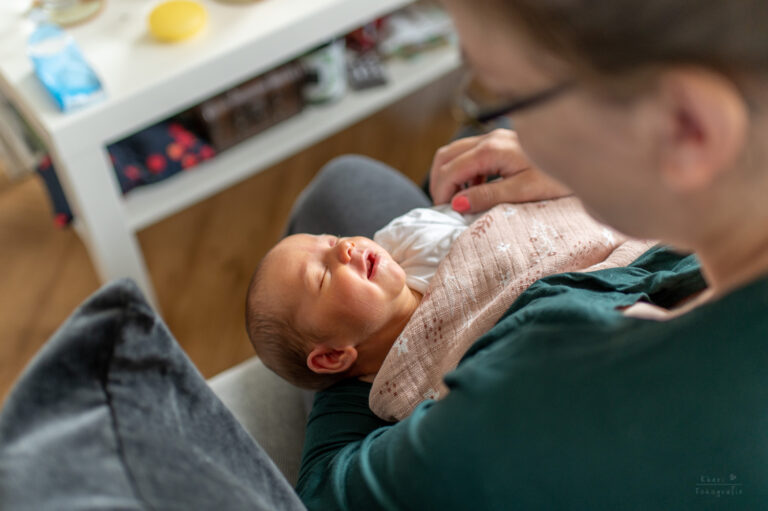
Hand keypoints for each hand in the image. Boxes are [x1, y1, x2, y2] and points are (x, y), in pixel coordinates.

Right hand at [429, 129, 571, 213]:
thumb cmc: (558, 176)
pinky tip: (475, 189)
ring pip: (455, 152)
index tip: (443, 212)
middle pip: (446, 155)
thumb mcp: (522, 191)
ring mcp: (495, 137)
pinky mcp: (502, 142)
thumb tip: (457, 203)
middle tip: (444, 206)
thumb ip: (487, 196)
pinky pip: (471, 154)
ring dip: (450, 175)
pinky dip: (464, 171)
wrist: (584, 158)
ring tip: (458, 200)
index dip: (441, 191)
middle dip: (439, 181)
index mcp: (491, 149)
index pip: (450, 168)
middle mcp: (490, 138)